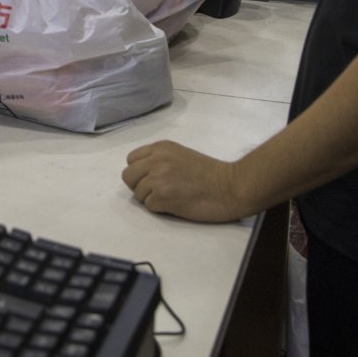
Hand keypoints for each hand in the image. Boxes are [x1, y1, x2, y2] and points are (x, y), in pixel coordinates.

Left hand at [122, 140, 249, 222]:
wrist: (230, 187)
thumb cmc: (210, 173)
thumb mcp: (181, 154)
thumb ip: (160, 159)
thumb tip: (143, 174)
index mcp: (161, 147)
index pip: (131, 160)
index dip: (139, 172)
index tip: (151, 179)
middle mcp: (156, 160)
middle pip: (128, 176)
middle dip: (139, 186)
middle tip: (157, 192)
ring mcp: (158, 178)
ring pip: (137, 194)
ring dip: (151, 199)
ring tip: (171, 198)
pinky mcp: (163, 196)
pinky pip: (149, 206)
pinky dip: (160, 209)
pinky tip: (175, 205)